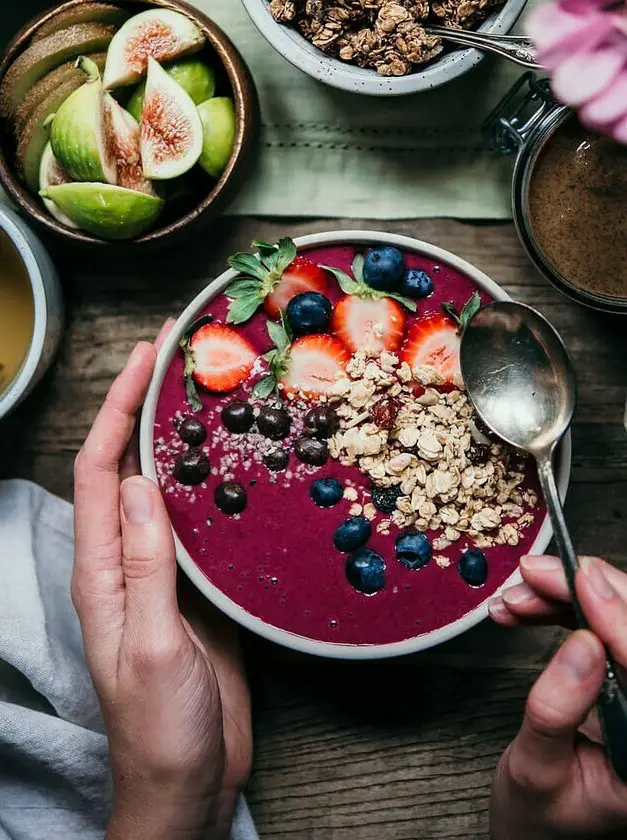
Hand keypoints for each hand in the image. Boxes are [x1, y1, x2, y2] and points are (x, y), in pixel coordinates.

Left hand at [72, 325, 251, 839]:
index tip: (143, 361)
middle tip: (180, 363)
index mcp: (101, 572)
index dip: (116, 410)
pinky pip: (204, 524)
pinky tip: (244, 470)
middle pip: (130, 469)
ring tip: (214, 399)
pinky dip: (217, 487)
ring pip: (169, 490)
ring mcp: (166, 573)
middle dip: (146, 410)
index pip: (100, 472)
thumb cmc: (160, 728)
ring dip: (184, 442)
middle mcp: (128, 562)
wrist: (191, 779)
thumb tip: (141, 486)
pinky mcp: (202, 588)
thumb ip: (144, 568)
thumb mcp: (149, 647)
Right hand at [488, 555, 626, 838]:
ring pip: (617, 621)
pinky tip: (523, 607)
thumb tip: (581, 646)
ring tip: (514, 597)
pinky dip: (558, 610)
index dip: (620, 618)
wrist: (537, 826)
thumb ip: (556, 713)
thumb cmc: (541, 813)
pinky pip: (598, 627)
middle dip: (587, 592)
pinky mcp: (620, 676)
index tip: (583, 580)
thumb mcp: (536, 772)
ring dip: (564, 597)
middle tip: (535, 573)